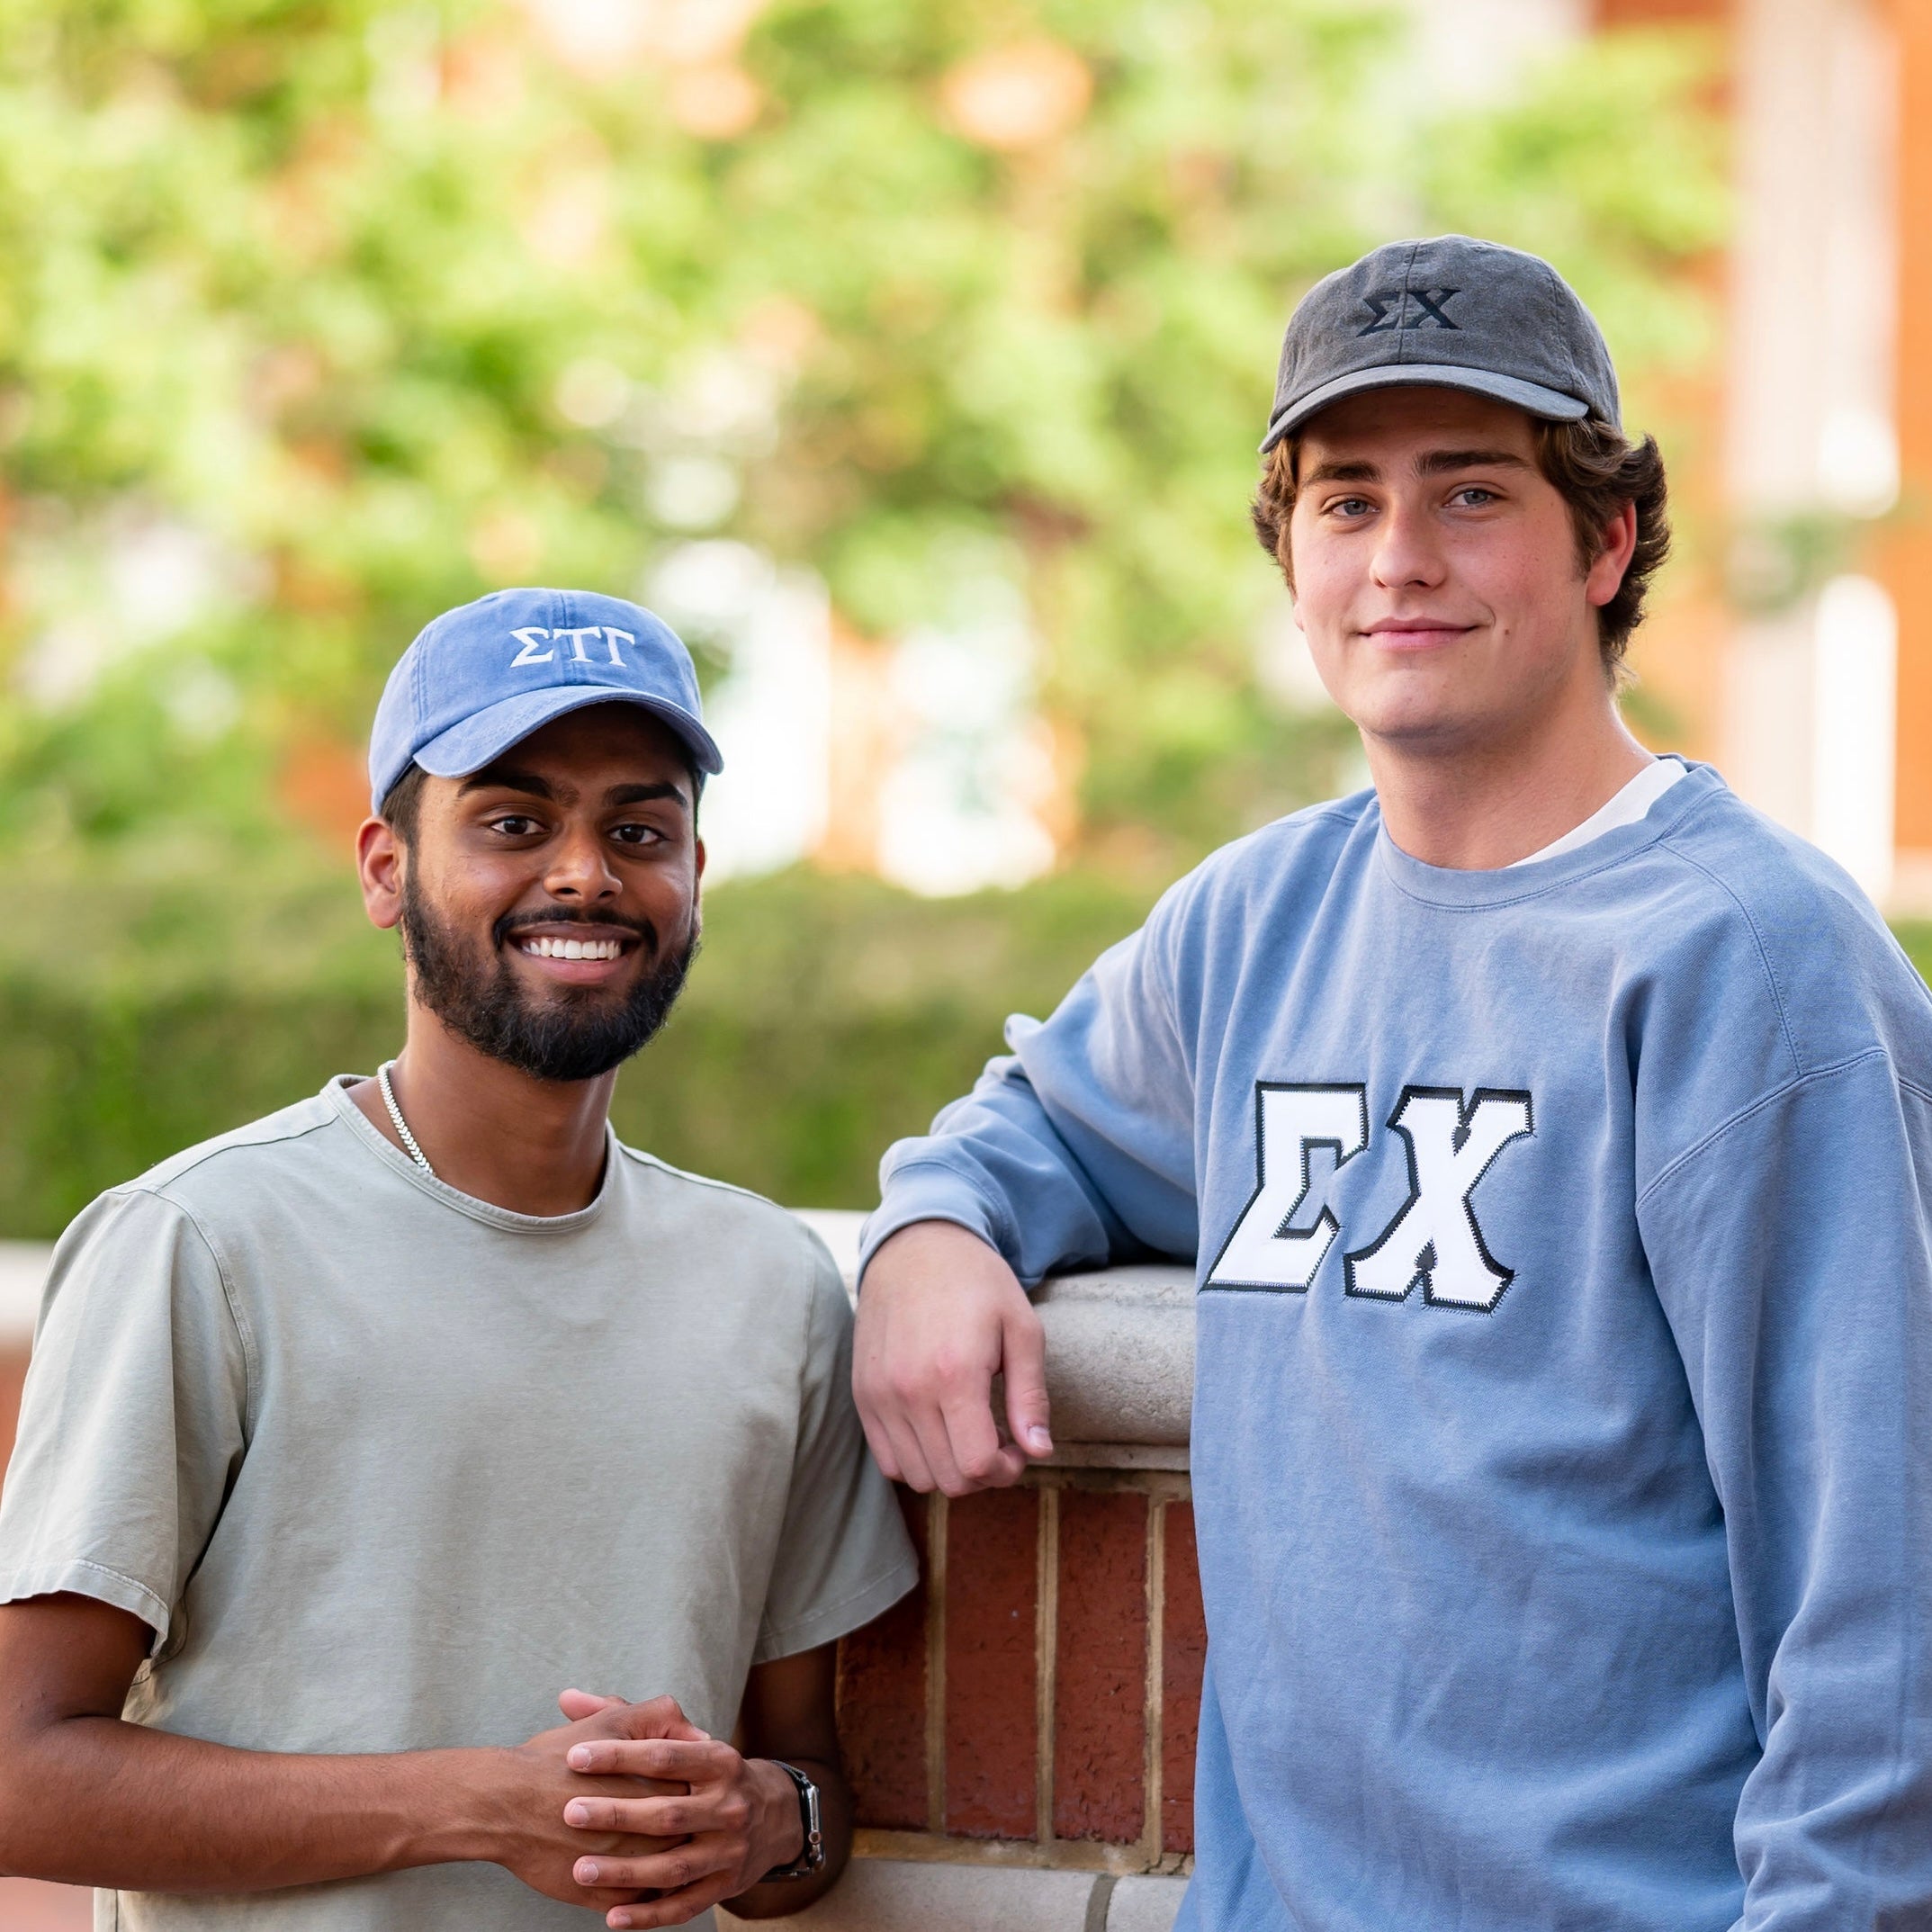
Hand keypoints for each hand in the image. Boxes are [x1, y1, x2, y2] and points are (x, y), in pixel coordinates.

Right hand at [473, 1703, 680, 1912]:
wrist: (507, 1802)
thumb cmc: (559, 1757)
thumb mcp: (613, 1721)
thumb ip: (661, 1718)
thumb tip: (698, 1735)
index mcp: (663, 1784)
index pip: (697, 1792)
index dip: (692, 1790)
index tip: (687, 1790)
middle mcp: (656, 1829)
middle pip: (689, 1834)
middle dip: (688, 1831)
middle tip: (679, 1827)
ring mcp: (635, 1866)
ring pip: (671, 1874)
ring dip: (670, 1867)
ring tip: (660, 1856)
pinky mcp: (611, 1896)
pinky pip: (642, 1904)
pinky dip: (643, 1895)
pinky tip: (636, 1883)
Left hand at [556, 1695, 806, 1928]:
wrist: (773, 1816)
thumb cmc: (709, 1774)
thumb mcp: (685, 1740)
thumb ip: (626, 1719)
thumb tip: (566, 1698)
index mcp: (720, 1761)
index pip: (665, 1755)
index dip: (619, 1754)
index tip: (575, 1756)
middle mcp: (729, 1805)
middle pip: (668, 1812)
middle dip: (617, 1813)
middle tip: (570, 1811)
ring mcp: (730, 1850)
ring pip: (674, 1866)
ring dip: (625, 1871)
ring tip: (580, 1869)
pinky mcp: (725, 1886)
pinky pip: (684, 1905)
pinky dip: (648, 1915)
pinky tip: (611, 1916)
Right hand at [852, 1220, 1051, 1494]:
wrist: (917, 1245)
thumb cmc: (978, 1283)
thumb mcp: (1022, 1329)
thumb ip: (1031, 1396)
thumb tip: (1039, 1452)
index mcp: (955, 1374)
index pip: (977, 1465)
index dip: (1007, 1470)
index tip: (1019, 1447)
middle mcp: (909, 1391)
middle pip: (948, 1479)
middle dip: (983, 1473)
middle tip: (999, 1441)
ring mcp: (879, 1395)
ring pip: (916, 1476)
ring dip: (949, 1468)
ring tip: (968, 1433)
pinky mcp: (862, 1393)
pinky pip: (887, 1458)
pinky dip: (916, 1458)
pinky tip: (938, 1428)